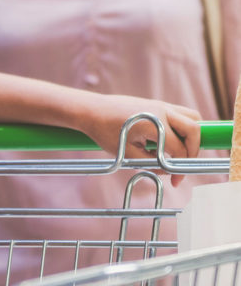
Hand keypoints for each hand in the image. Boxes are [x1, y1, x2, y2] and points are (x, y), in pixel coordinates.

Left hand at [85, 94, 200, 185]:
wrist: (91, 110)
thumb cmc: (104, 131)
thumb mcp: (127, 155)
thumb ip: (151, 164)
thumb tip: (169, 171)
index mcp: (154, 123)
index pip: (179, 149)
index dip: (180, 168)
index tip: (176, 181)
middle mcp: (161, 110)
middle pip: (194, 129)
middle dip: (194, 150)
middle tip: (183, 165)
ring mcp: (160, 104)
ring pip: (191, 117)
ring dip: (192, 136)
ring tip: (181, 153)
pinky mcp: (156, 104)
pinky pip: (180, 114)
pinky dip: (182, 128)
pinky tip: (168, 142)